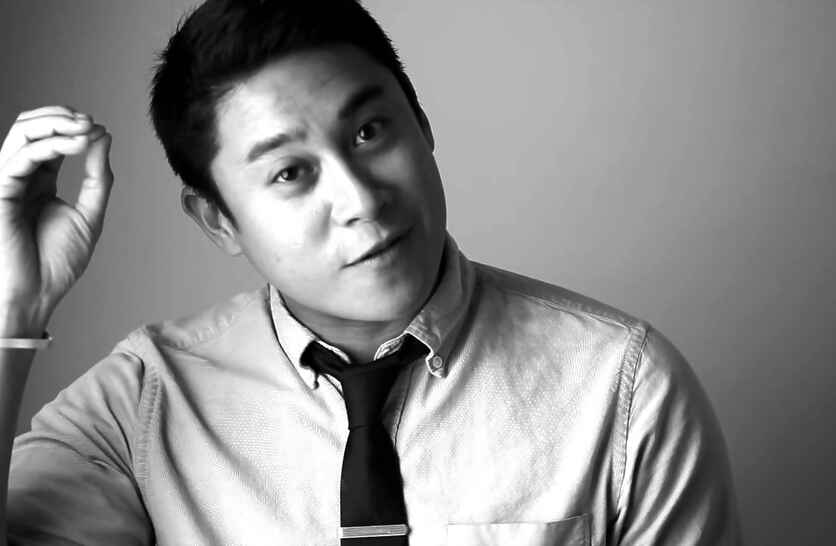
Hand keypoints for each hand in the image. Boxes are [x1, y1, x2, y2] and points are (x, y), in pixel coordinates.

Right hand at [0, 106, 112, 331]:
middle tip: (90, 122)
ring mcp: (8, 182)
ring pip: (22, 133)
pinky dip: (49, 145)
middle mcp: (21, 177)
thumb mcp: (89, 215)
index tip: (101, 130)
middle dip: (62, 117)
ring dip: (56, 125)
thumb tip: (103, 139)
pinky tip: (74, 145)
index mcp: (40, 182)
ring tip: (85, 128)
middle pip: (32, 128)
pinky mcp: (0, 190)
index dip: (74, 128)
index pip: (51, 140)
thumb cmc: (57, 264)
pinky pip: (20, 156)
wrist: (37, 294)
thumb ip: (97, 178)